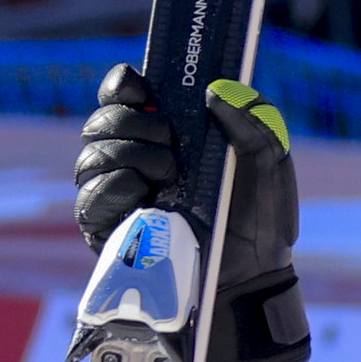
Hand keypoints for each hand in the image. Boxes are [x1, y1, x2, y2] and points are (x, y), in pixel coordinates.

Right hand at [71, 66, 309, 361]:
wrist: (253, 276)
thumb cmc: (260, 219)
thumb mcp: (270, 164)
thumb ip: (254, 121)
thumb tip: (216, 91)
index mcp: (167, 136)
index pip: (125, 97)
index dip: (124, 85)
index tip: (141, 85)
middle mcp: (134, 160)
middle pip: (102, 122)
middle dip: (132, 122)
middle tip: (169, 139)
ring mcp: (117, 195)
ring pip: (91, 156)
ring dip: (129, 154)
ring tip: (169, 172)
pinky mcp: (108, 231)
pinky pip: (90, 199)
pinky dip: (114, 186)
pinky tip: (142, 190)